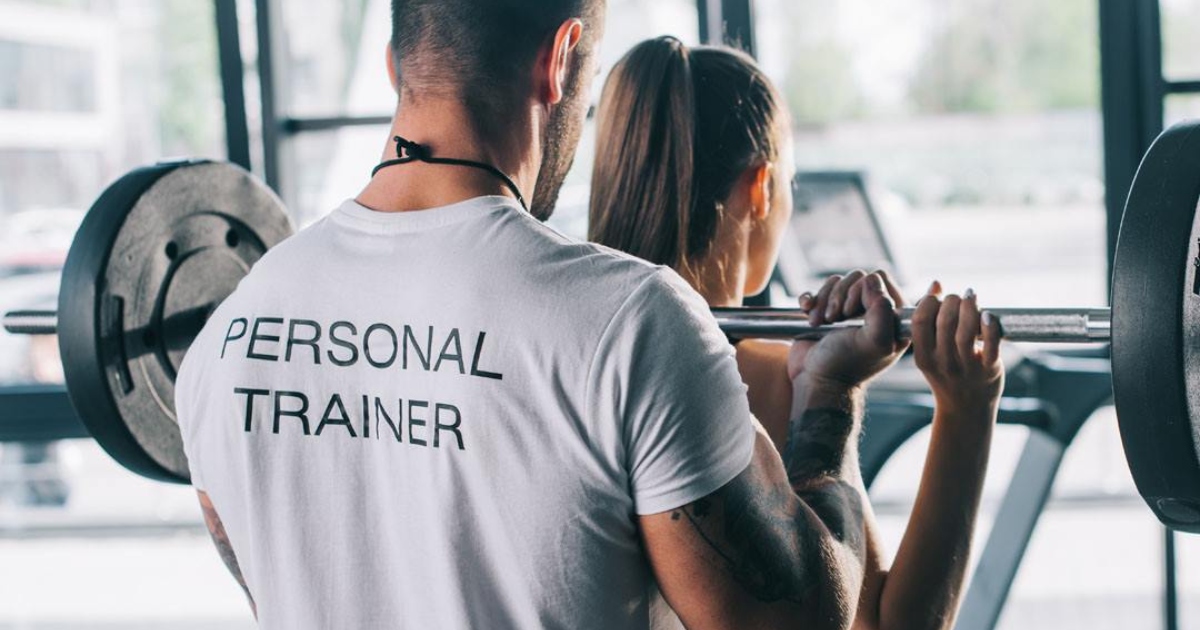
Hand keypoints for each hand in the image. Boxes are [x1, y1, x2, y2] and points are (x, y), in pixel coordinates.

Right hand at [788, 270, 909, 388]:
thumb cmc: (846, 365)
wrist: (816, 381)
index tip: (852, 314)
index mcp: (892, 316)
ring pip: (837, 282)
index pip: (880, 279)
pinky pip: (818, 290)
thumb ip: (882, 310)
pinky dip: (810, 299)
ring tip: (819, 323)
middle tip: (835, 319)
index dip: (863, 291)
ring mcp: (848, 311)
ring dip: (824, 300)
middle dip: (841, 296)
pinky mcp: (826, 312)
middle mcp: (872, 311)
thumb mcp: (874, 341)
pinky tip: (808, 314)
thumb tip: (871, 280)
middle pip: (856, 277)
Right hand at [911, 282, 1004, 412]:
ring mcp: (967, 368)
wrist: (967, 408)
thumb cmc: (947, 374)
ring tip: (971, 298)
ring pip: (966, 331)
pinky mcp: (989, 370)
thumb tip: (935, 284)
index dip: (928, 302)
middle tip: (957, 298)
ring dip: (970, 307)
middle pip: (944, 322)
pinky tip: (988, 315)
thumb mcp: (930, 354)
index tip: (937, 297)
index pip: (920, 322)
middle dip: (951, 301)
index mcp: (924, 358)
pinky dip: (990, 326)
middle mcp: (943, 364)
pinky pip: (991, 345)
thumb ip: (929, 323)